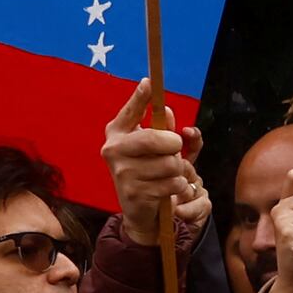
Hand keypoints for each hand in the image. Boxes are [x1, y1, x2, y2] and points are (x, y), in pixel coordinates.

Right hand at [103, 81, 209, 242]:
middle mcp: (114, 149)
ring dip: (178, 170)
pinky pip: (172, 183)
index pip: (131, 111)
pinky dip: (179, 186)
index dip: (141, 97)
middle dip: (175, 145)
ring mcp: (122, 171)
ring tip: (168, 175)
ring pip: (170, 163)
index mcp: (118, 132)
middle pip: (157, 139)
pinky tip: (168, 189)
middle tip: (175, 150)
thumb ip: (169, 130)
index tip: (150, 82)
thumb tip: (168, 112)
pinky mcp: (133, 192)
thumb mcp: (163, 149)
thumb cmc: (153, 172)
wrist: (141, 210)